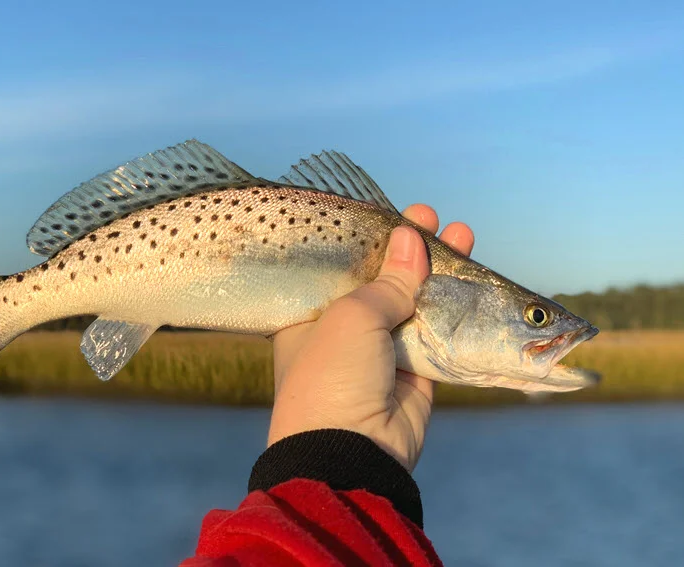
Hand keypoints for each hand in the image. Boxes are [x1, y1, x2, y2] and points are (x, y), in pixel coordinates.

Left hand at [269, 205, 474, 470]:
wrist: (349, 452)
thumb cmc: (332, 375)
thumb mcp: (352, 316)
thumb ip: (387, 281)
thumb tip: (413, 239)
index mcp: (315, 312)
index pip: (350, 266)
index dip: (379, 241)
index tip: (406, 218)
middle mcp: (347, 329)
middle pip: (388, 281)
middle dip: (416, 252)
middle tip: (438, 221)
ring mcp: (383, 351)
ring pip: (418, 304)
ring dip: (441, 275)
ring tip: (464, 235)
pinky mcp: (416, 371)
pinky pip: (441, 334)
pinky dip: (459, 311)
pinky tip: (474, 282)